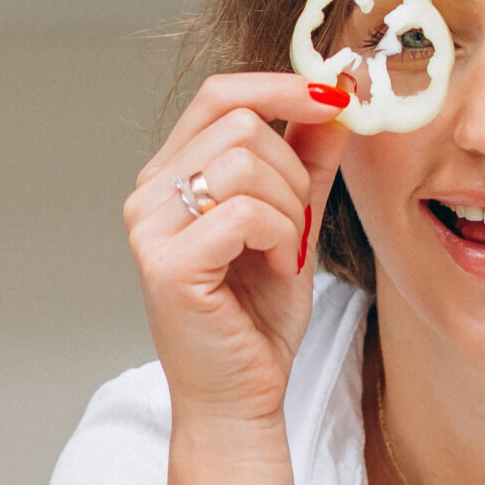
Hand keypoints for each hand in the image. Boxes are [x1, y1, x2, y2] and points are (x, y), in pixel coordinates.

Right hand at [125, 75, 350, 427]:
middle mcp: (149, 194)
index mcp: (171, 176)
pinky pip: (245, 213)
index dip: (281, 86)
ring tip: (286, 253)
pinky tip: (278, 268)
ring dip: (291, 209)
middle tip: (300, 227)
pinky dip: (281, 238)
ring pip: (245, 164)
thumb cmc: (257, 320)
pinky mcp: (167, 265)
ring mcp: (150, 229)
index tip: (336, 98)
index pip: (220, 94)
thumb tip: (334, 100)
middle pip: (240, 123)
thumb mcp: (294, 224)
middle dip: (294, 170)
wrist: (240, 399)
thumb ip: (306, 162)